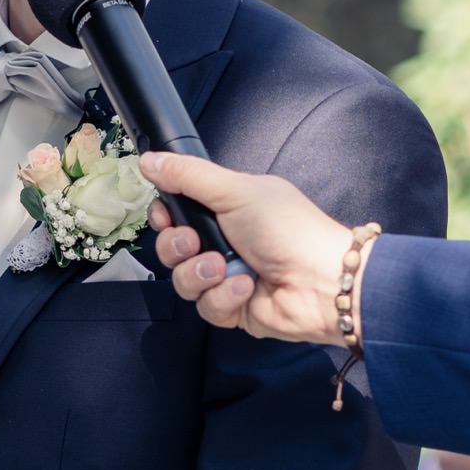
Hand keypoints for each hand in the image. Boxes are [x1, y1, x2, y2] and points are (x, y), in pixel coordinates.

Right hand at [138, 152, 357, 347]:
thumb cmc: (286, 228)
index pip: (176, 212)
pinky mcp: (232, 309)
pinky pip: (206, 306)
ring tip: (224, 268)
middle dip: (176, 246)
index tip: (166, 215)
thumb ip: (188, 175)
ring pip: (183, 280)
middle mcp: (223, 241)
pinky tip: (245, 288)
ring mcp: (226, 277)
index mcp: (225, 209)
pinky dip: (223, 296)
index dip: (164, 216)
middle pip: (171, 247)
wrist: (322, 281)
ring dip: (200, 273)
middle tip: (194, 242)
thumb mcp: (235, 191)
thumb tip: (147, 160)